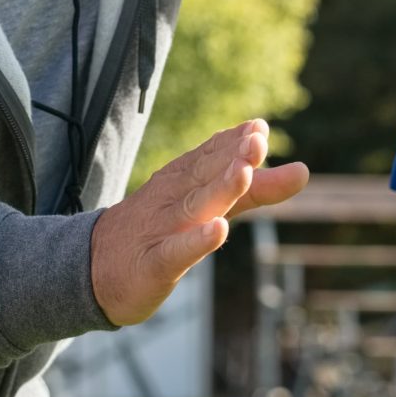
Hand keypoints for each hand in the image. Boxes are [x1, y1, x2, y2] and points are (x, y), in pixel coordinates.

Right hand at [92, 120, 307, 325]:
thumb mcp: (211, 206)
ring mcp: (163, 229)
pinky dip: (196, 241)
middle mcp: (173, 198)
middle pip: (205, 174)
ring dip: (220, 188)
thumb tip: (303, 170)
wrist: (92, 269)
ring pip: (195, 206)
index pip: (211, 154)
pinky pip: (177, 251)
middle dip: (233, 155)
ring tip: (245, 173)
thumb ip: (257, 190)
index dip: (235, 141)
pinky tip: (217, 231)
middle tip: (258, 139)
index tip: (259, 127)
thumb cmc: (160, 231)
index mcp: (184, 179)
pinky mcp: (155, 264)